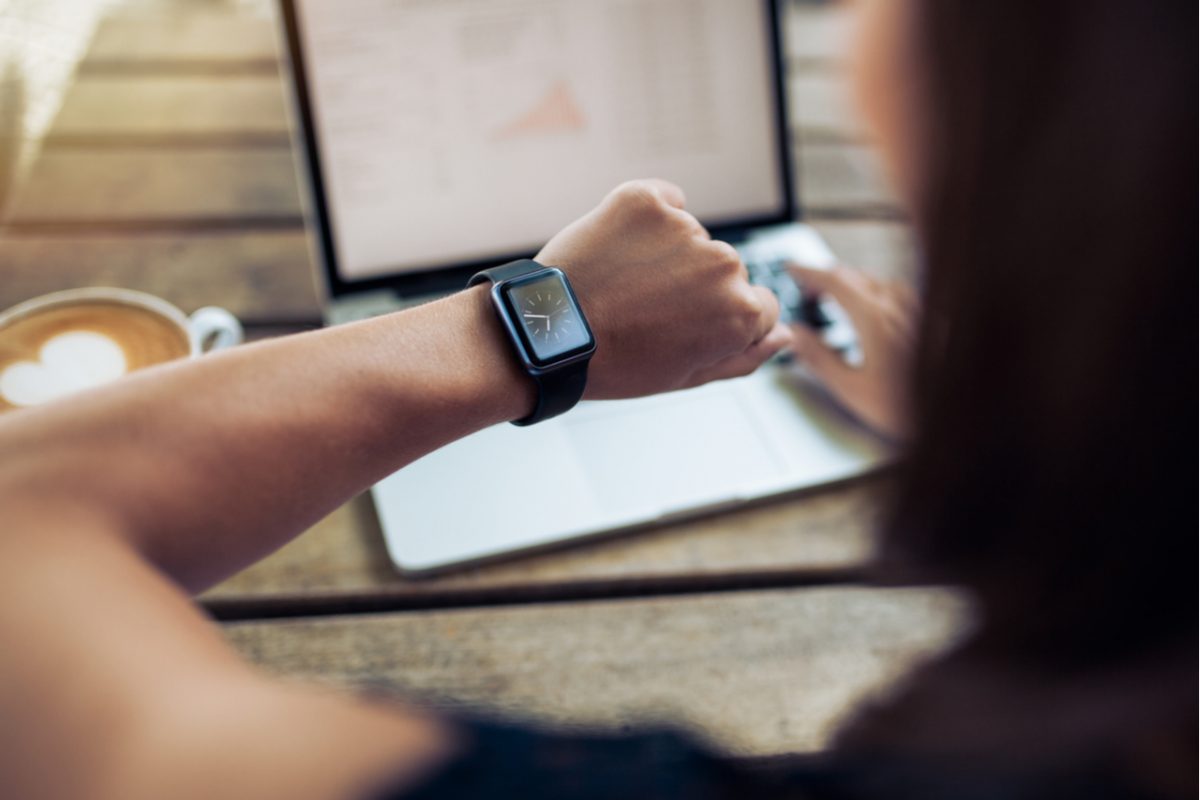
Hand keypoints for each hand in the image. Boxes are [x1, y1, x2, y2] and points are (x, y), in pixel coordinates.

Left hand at [537, 179, 790, 398]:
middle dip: (695, 286)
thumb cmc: (615, 363)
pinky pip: (664, 200)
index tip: (683, 326)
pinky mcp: (645, 200)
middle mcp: (723, 265)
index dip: (719, 320)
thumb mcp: (686, 376)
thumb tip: (783, 336)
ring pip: (692, 237)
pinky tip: (620, 248)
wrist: (546, 333)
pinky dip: (647, 218)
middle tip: (645, 310)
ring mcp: (685, 228)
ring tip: (623, 284)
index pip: (759, 306)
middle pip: (726, 270)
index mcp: (740, 312)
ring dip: (667, 254)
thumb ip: (745, 356)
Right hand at [788, 264, 917, 439]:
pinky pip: (899, 294)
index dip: (809, 272)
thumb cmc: (906, 408)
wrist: (955, 413)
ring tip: (838, 297)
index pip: (835, 282)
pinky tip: (877, 308)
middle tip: (809, 289)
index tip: (792, 269)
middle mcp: (897, 308)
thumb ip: (819, 358)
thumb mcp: (851, 388)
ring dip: (853, 283)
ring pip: (879, 282)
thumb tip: (796, 335)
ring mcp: (917, 312)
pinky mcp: (930, 322)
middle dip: (828, 277)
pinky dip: (877, 292)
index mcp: (874, 319)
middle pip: (856, 277)